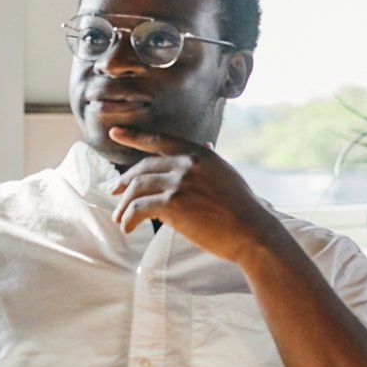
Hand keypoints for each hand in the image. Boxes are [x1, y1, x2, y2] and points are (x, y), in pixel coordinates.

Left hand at [107, 127, 284, 263]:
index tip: (116, 133)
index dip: (135, 136)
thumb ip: (210, 161)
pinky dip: (129, 218)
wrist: (253, 232)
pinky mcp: (173, 204)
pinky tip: (128, 228)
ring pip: (137, 188)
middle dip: (124, 180)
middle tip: (113, 191)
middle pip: (143, 167)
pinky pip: (138, 208)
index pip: (160, 140)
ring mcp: (179, 183)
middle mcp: (187, 164)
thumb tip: (207, 145)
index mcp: (200, 155)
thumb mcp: (227, 175)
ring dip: (123, 204)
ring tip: (120, 218)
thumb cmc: (243, 209)